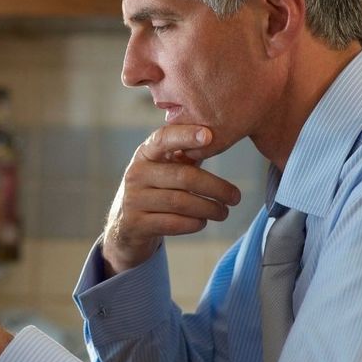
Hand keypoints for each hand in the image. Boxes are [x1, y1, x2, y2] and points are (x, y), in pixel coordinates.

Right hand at [102, 125, 241, 274]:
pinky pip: (172, 223)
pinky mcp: (136, 224)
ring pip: (180, 202)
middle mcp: (136, 173)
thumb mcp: (165, 169)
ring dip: (209, 208)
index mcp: (145, 154)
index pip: (164, 138)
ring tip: (223, 212)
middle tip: (236, 197)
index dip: (186, 135)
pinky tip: (202, 222)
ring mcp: (133, 200)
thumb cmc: (156, 191)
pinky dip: (194, 223)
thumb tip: (220, 139)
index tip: (209, 135)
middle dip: (215, 187)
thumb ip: (186, 155)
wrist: (125, 226)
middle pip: (183, 177)